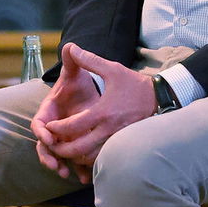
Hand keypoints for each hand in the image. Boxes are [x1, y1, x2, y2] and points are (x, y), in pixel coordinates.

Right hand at [29, 46, 102, 181]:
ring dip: (60, 165)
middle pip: (44, 145)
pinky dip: (76, 169)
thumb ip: (73, 61)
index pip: (39, 123)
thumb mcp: (76, 73)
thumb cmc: (79, 83)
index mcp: (48, 110)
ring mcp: (61, 137)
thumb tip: (70, 45)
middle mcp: (51, 126)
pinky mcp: (72, 144)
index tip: (48, 138)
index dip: (42, 131)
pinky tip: (83, 178)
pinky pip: (71, 160)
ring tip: (67, 174)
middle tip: (55, 165)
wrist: (88, 94)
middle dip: (48, 155)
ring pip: (56, 155)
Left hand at [32, 43, 157, 176]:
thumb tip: (72, 48)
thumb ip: (90, 60)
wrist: (158, 98)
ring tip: (66, 150)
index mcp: (102, 112)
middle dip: (62, 150)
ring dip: (76, 157)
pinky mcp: (121, 144)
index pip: (72, 126)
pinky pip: (102, 157)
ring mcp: (116, 139)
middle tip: (53, 145)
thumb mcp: (112, 69)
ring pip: (90, 158)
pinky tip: (84, 153)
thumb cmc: (133, 84)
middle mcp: (108, 129)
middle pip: (79, 149)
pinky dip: (90, 159)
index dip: (56, 129)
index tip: (49, 127)